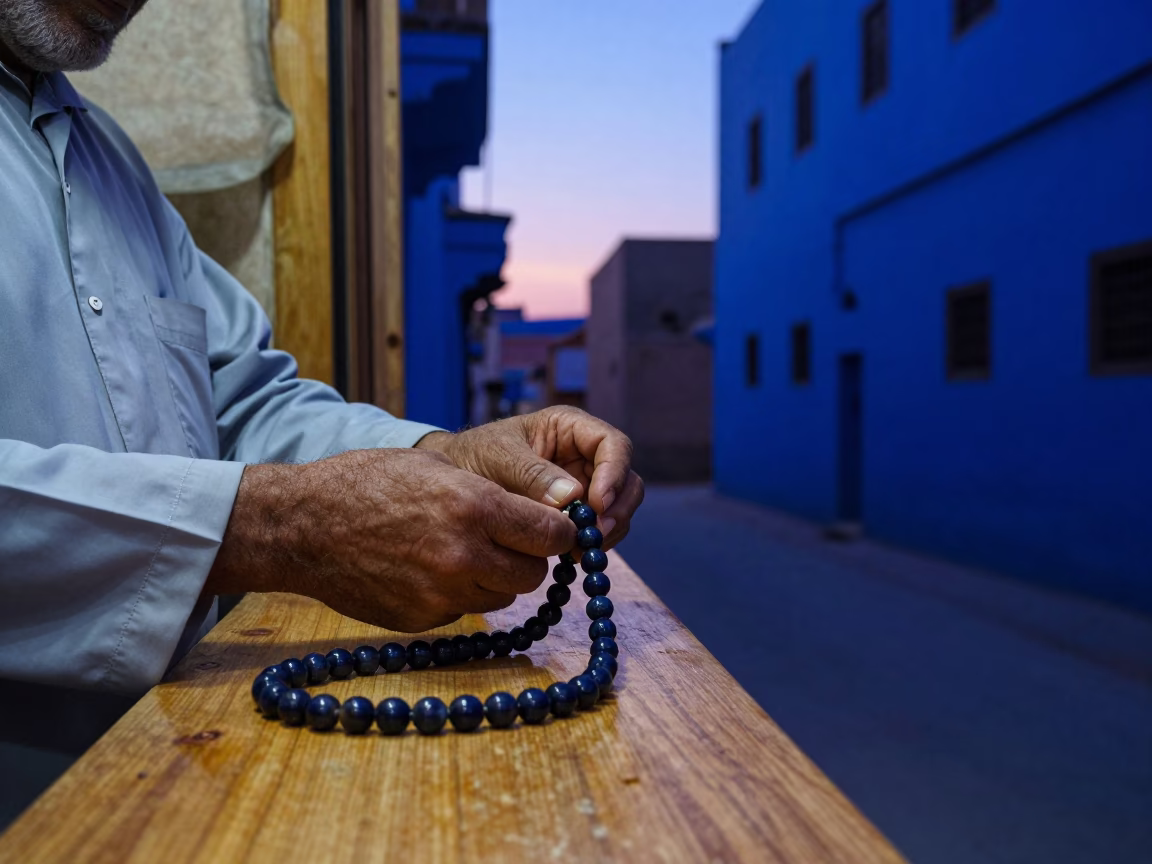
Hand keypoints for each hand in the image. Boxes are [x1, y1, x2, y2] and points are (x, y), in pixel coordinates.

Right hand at [207, 448, 575, 631]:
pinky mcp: (424, 620)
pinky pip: (466, 610)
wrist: (304, 526)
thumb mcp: (436, 466)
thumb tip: (544, 518)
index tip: (553, 527)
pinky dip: (460, 594)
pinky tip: (429, 570)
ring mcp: (443, 593)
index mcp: (474, 507)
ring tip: (464, 552)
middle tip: (508, 541)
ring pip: (504, 597)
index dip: (559, 531)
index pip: (553, 534)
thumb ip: (494, 494)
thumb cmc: (369, 483)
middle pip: (534, 574)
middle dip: (528, 558)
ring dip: (497, 578)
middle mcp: (464, 556)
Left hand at [416, 406, 643, 547]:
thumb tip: (572, 496)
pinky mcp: (574, 515)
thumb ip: (531, 472)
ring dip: (608, 531)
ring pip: (618, 508)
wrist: (455, 480)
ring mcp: (583, 487)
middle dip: (617, 508)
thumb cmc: (473, 455)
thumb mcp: (497, 456)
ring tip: (579, 551)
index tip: (598, 503)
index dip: (614, 473)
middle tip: (595, 535)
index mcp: (570, 429)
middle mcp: (584, 457)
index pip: (613, 445)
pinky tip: (571, 556)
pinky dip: (593, 544)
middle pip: (626, 479)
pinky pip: (598, 529)